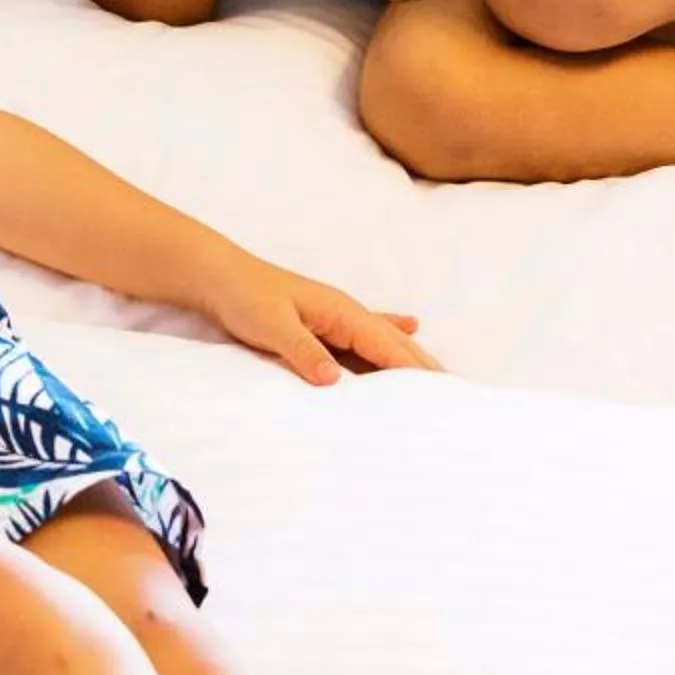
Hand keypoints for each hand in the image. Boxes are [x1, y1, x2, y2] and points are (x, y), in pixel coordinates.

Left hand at [197, 257, 439, 385]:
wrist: (217, 278)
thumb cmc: (244, 297)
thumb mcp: (273, 326)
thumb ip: (304, 352)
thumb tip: (334, 381)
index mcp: (341, 313)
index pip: (388, 347)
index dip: (416, 370)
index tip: (443, 394)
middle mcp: (346, 315)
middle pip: (395, 345)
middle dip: (424, 367)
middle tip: (456, 396)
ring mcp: (335, 318)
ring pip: (382, 344)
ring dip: (408, 361)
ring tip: (441, 380)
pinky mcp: (321, 325)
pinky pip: (363, 338)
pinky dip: (387, 339)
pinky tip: (410, 327)